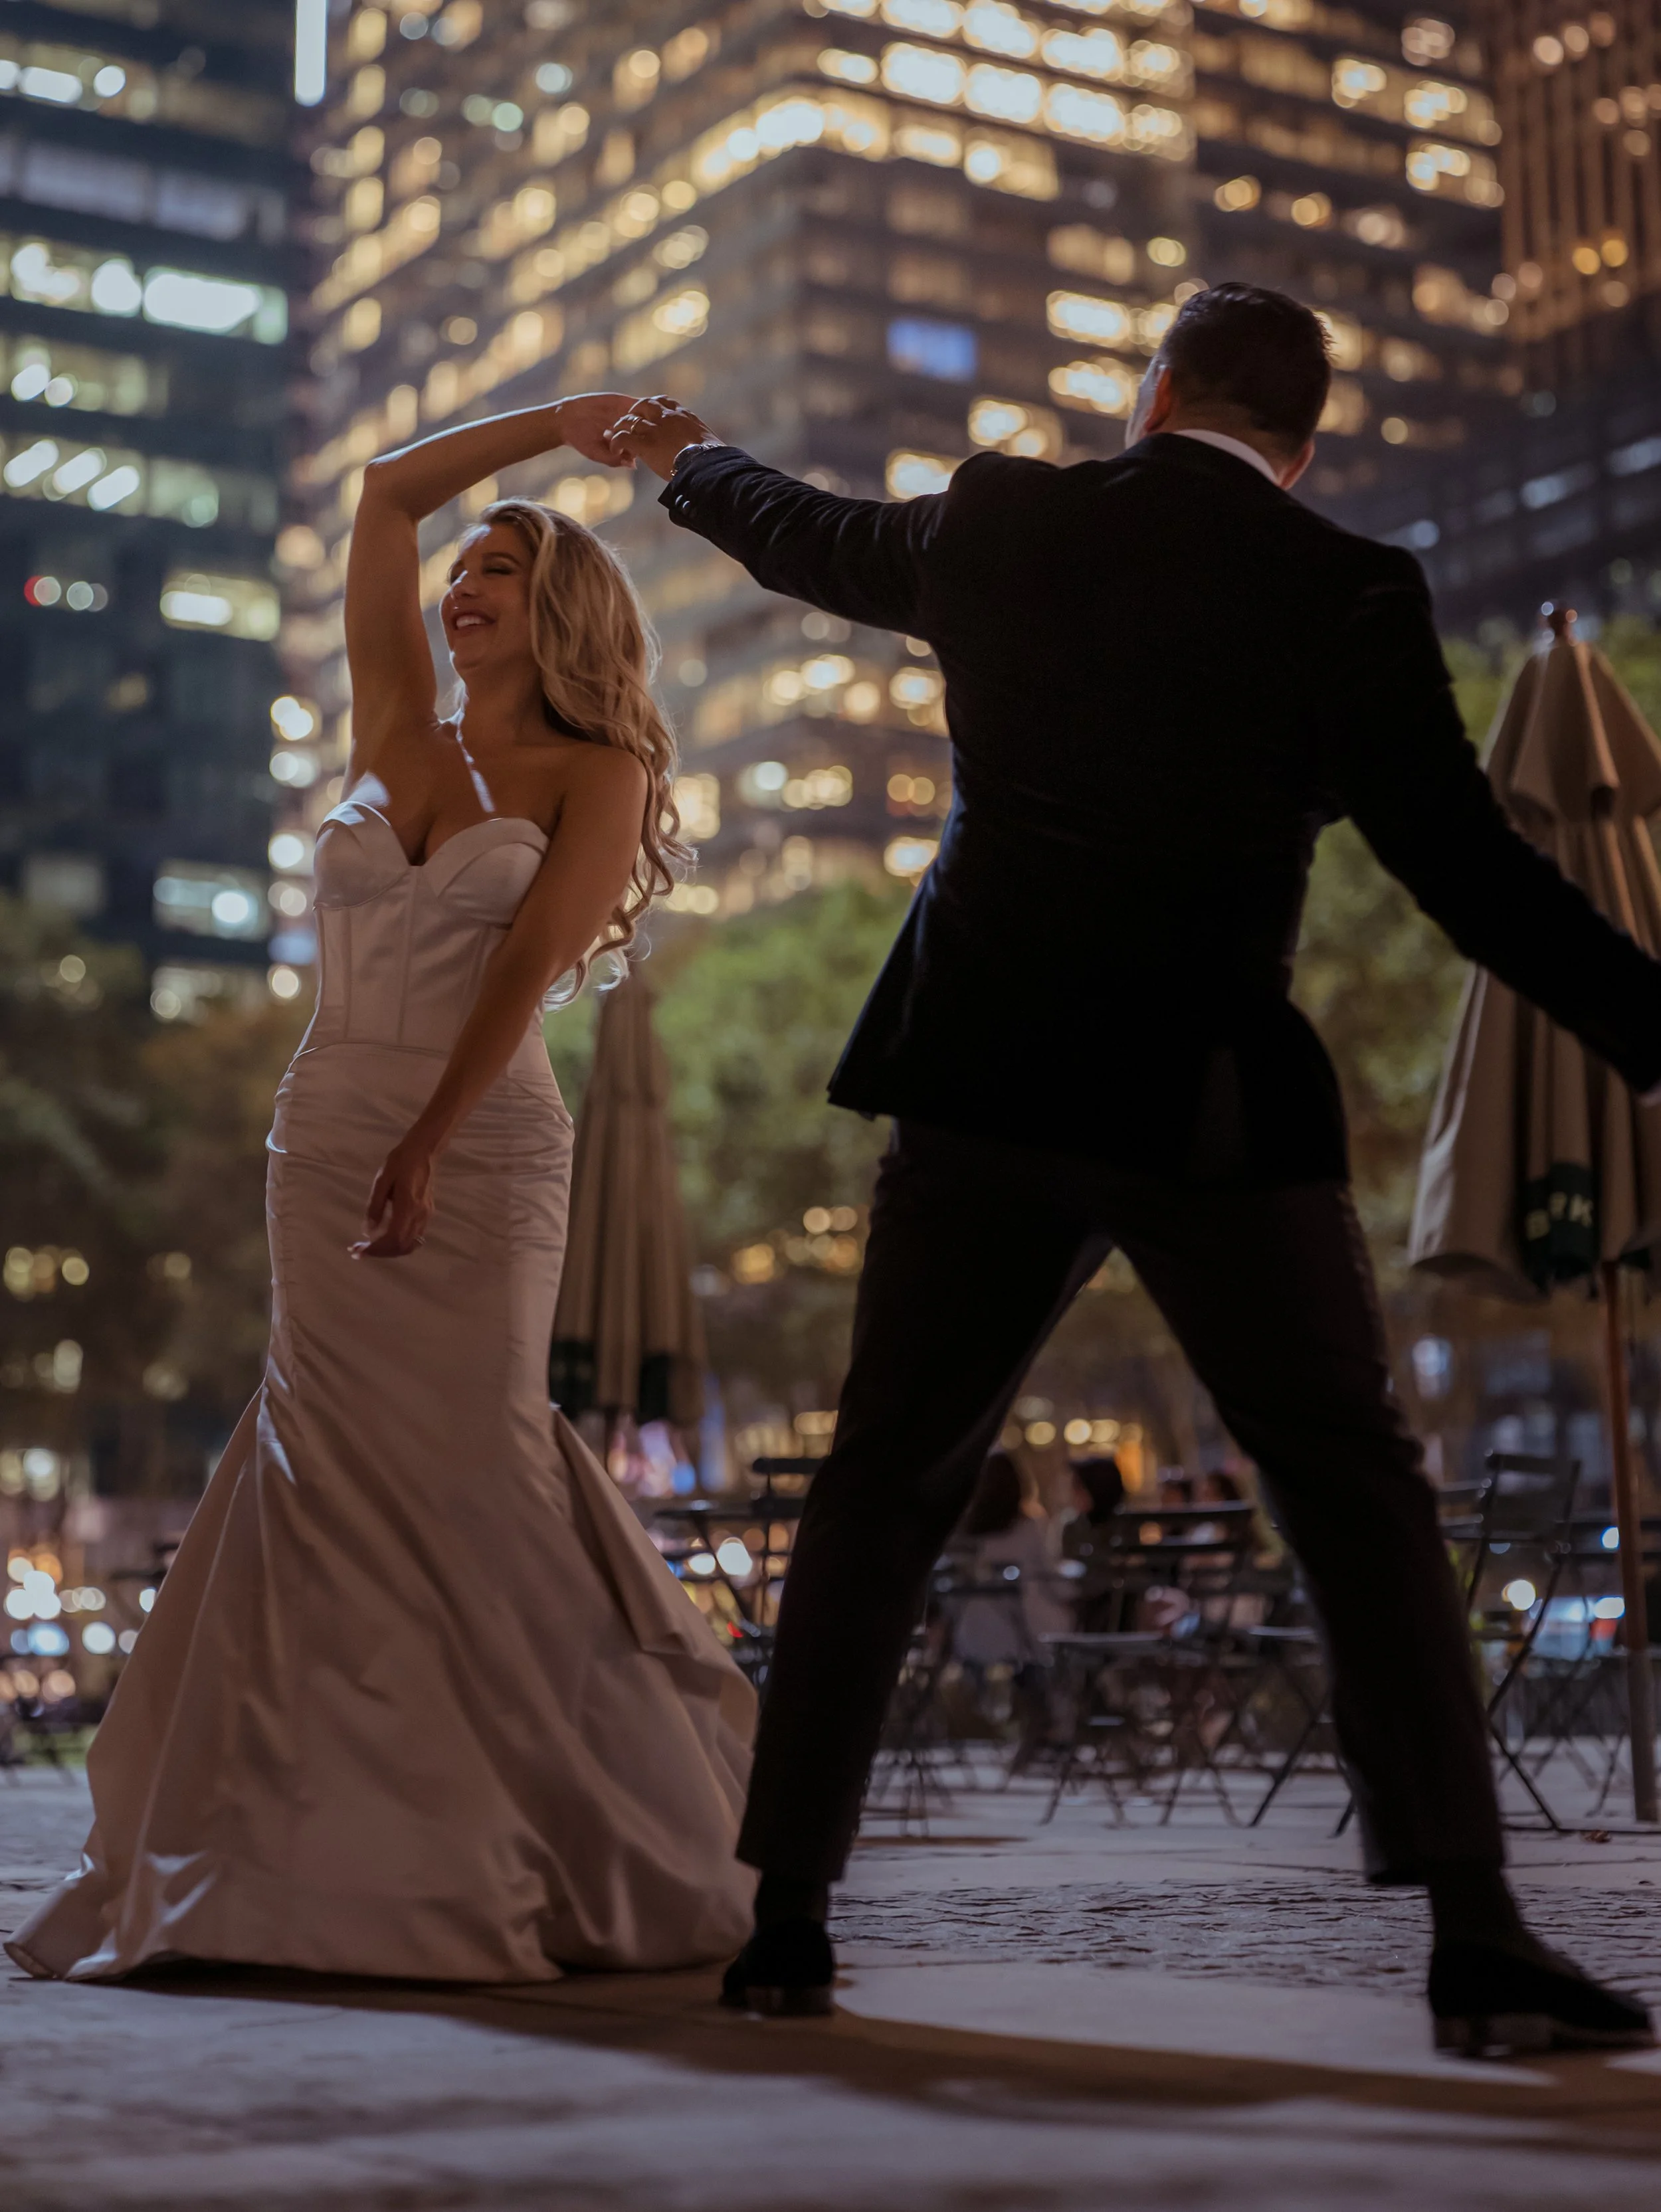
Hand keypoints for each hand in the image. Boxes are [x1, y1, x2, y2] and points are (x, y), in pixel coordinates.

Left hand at [351, 1134, 436, 1260]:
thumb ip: (375, 1207)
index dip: (375, 1249)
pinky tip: (385, 1237)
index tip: (358, 1251)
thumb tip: (368, 1232)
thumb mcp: (381, 1181)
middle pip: (400, 1246)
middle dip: (379, 1252)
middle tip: (358, 1250)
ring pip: (409, 1245)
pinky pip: (414, 1237)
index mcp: (407, 1206)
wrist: (423, 1151)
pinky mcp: (427, 1213)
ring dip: (389, 1250)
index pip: (392, 1239)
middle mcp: (419, 1215)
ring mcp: (426, 1216)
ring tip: (369, 1246)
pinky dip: (398, 1243)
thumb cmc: (400, 1162)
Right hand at [555, 391, 646, 466]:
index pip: (646, 446)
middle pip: (652, 431)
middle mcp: (630, 430)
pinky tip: (634, 412)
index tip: (647, 448)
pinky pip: (639, 403)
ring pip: (648, 416)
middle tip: (649, 434)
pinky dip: (642, 406)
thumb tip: (633, 465)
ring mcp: (627, 415)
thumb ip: (613, 459)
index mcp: (626, 445)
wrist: (567, 419)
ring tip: (641, 422)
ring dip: (649, 418)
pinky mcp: (622, 401)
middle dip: (654, 432)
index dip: (651, 447)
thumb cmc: (581, 441)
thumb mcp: (596, 453)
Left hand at [605, 395, 715, 480]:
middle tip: (627, 424)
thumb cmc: (713, 461)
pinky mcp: (646, 445)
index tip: (648, 414)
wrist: (708, 467)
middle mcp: (667, 417)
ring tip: (615, 438)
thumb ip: (700, 440)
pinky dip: (616, 442)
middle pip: (642, 405)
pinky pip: (623, 437)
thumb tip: (707, 451)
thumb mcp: (709, 443)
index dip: (652, 406)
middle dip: (632, 413)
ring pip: (629, 420)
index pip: (663, 401)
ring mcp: (655, 430)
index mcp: (683, 415)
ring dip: (620, 428)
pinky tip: (616, 449)